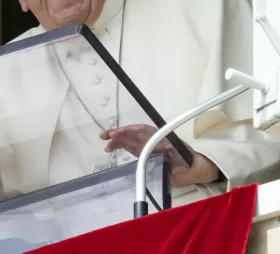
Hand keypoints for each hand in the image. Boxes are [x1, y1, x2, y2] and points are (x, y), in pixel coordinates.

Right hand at [99, 124, 219, 186]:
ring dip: (116, 140)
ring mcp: (147, 146)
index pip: (144, 131)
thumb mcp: (183, 159)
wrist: (196, 169)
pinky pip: (129, 147)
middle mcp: (152, 139)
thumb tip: (161, 158)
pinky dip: (119, 147)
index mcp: (161, 138)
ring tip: (104, 143)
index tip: (119, 133)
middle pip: (133, 134)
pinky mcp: (144, 154)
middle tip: (105, 136)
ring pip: (129, 140)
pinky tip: (110, 149)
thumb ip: (172, 158)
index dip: (130, 131)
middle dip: (119, 133)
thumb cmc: (191, 162)